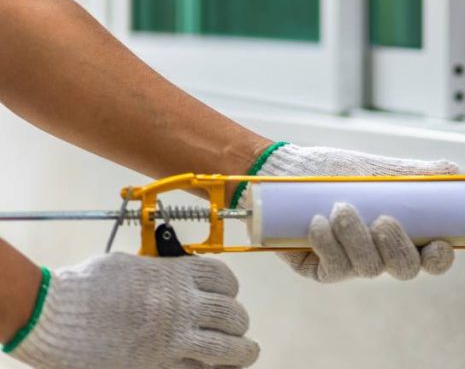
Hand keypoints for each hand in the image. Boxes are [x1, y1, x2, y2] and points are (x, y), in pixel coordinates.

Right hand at [8, 253, 257, 368]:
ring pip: (226, 348)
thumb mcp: (131, 266)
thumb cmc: (87, 287)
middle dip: (238, 322)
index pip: (223, 279)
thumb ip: (159, 272)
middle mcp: (183, 307)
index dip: (230, 289)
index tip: (228, 295)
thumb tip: (173, 275)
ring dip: (241, 350)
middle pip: (231, 315)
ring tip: (247, 351)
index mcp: (176, 276)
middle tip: (236, 327)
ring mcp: (173, 339)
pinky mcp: (158, 365)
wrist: (57, 315)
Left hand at [240, 144, 457, 281]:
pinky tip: (317, 223)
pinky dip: (328, 244)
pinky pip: (334, 268)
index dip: (440, 258)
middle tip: (383, 220)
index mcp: (404, 233)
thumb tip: (454, 171)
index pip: (432, 258)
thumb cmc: (337, 169)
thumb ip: (416, 174)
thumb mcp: (379, 169)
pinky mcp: (321, 270)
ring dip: (357, 238)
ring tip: (340, 207)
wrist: (289, 170)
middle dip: (397, 248)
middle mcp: (381, 254)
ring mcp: (352, 265)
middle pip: (405, 270)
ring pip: (368, 268)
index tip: (438, 243)